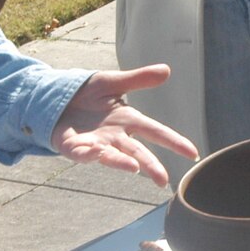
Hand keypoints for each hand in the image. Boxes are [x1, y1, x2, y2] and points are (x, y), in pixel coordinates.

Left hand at [50, 64, 197, 184]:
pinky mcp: (73, 146)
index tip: (192, 153)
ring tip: (133, 168)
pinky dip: (87, 154)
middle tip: (163, 181)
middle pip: (136, 152)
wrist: (56, 99)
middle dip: (150, 166)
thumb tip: (166, 70)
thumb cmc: (88, 93)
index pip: (155, 132)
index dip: (174, 142)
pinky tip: (94, 151)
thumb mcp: (113, 81)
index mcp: (127, 120)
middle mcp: (114, 136)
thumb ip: (138, 79)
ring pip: (111, 157)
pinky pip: (81, 153)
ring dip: (121, 163)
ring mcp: (94, 143)